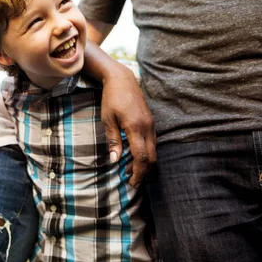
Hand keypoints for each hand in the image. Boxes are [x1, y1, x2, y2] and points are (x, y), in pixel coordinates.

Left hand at [101, 65, 156, 188]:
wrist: (122, 80)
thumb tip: (115, 161)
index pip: (141, 156)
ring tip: (131, 172)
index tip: (131, 182)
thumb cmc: (111, 98)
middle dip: (143, 172)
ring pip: (153, 150)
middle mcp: (147, 127)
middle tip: (132, 181)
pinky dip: (146, 153)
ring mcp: (151, 124)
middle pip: (151, 157)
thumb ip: (113, 140)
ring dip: (144, 163)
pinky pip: (152, 142)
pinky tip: (135, 156)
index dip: (137, 171)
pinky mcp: (151, 122)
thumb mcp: (107, 119)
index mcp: (136, 127)